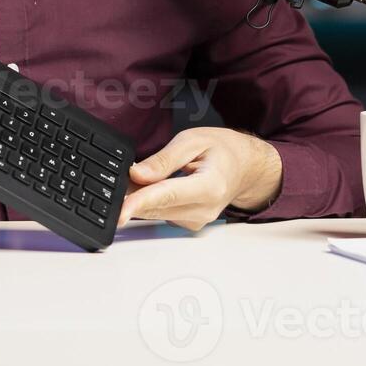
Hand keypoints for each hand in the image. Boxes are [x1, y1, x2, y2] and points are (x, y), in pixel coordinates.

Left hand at [117, 128, 282, 230]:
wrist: (245, 167)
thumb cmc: (222, 150)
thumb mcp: (192, 140)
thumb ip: (163, 159)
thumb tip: (136, 174)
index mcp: (209, 186)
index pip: (166, 196)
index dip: (139, 203)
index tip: (120, 212)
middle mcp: (204, 210)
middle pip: (156, 207)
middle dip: (132, 194)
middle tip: (120, 176)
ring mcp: (198, 221)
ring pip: (155, 213)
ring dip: (140, 198)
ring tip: (142, 176)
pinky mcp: (190, 224)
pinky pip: (161, 215)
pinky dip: (151, 202)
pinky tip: (154, 187)